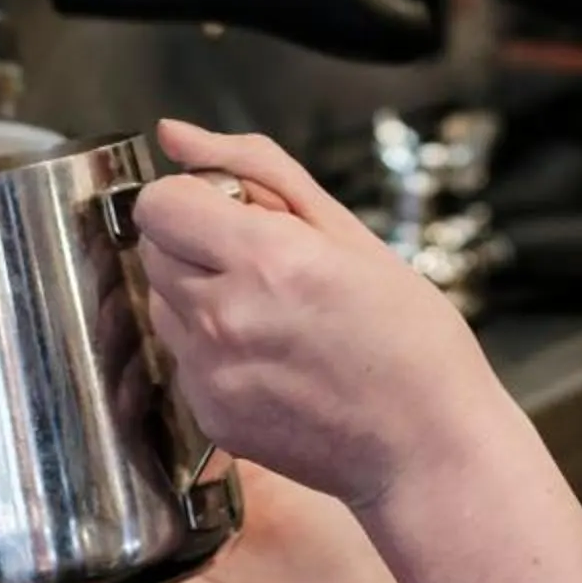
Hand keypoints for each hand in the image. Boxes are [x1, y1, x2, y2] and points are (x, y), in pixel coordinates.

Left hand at [134, 116, 503, 511]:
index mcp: (265, 258)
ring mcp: (210, 375)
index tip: (233, 210)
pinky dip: (213, 348)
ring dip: (199, 294)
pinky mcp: (208, 417)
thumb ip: (254, 168)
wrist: (427, 447)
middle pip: (155, 249)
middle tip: (266, 263)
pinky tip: (273, 359)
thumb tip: (175, 136)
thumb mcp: (348, 229)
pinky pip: (182, 358)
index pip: (159, 202)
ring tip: (272, 314)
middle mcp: (224, 318)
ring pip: (162, 302)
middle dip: (197, 241)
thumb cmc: (407, 335)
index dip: (193, 196)